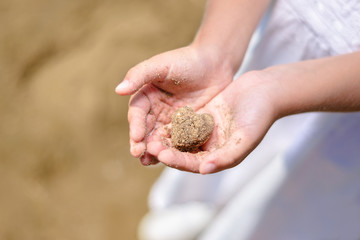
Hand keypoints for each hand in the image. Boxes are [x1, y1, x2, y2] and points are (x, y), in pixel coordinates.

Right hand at [116, 45, 233, 164]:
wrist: (215, 63)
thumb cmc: (186, 60)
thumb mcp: (161, 65)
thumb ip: (140, 75)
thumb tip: (118, 89)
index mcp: (146, 96)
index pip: (138, 114)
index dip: (136, 126)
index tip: (136, 138)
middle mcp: (156, 110)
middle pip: (146, 130)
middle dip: (141, 143)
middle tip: (138, 155)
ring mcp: (171, 120)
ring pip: (159, 138)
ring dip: (153, 150)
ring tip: (148, 162)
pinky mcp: (186, 127)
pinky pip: (178, 141)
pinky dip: (173, 150)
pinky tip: (171, 160)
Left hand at [146, 71, 277, 173]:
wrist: (265, 90)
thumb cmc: (260, 116)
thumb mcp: (246, 138)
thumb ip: (227, 156)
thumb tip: (204, 170)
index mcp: (221, 156)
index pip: (195, 163)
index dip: (178, 160)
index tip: (162, 154)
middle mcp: (212, 147)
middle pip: (185, 153)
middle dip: (168, 151)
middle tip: (150, 146)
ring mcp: (206, 131)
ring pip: (182, 138)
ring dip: (167, 138)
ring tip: (150, 135)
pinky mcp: (203, 117)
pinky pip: (185, 122)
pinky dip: (173, 123)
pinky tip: (159, 119)